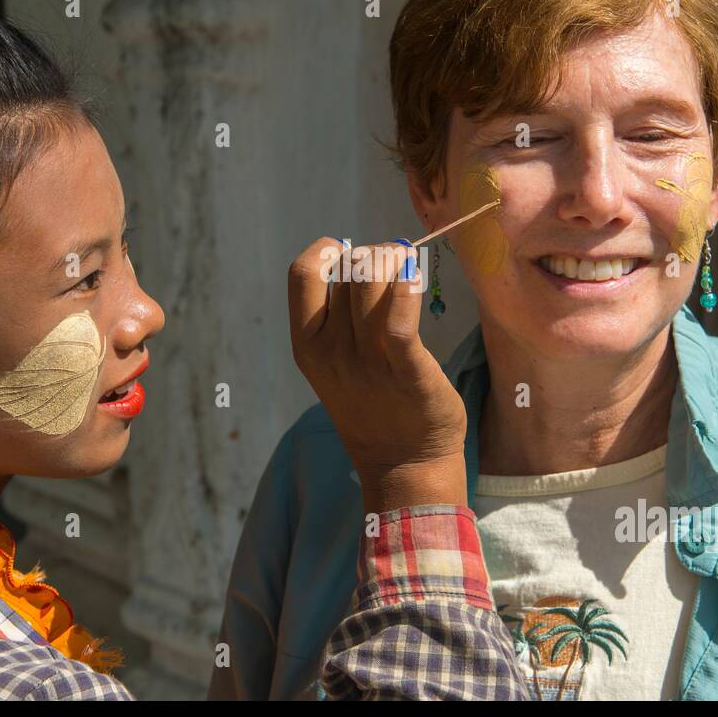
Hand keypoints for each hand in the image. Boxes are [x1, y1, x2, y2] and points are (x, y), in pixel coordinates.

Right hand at [288, 239, 466, 513]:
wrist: (404, 465)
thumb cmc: (375, 403)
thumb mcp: (336, 362)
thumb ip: (340, 315)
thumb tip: (362, 259)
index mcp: (309, 345)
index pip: (302, 274)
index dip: (326, 251)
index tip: (348, 253)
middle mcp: (333, 351)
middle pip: (350, 271)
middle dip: (376, 256)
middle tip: (396, 266)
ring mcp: (369, 364)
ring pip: (375, 282)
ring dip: (397, 264)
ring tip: (409, 274)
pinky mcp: (408, 373)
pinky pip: (399, 321)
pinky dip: (407, 292)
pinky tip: (415, 281)